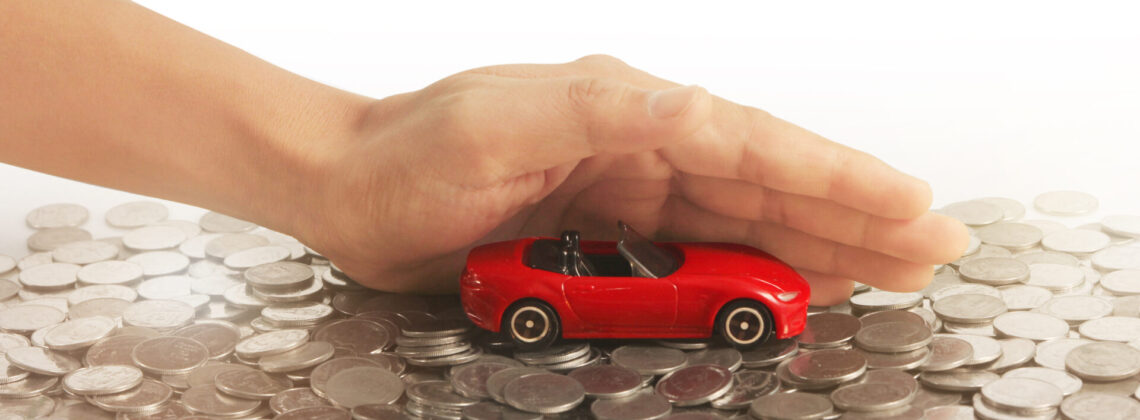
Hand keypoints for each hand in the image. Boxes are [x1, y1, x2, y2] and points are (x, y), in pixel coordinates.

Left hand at [296, 55, 968, 304]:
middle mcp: (640, 149)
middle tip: (932, 245)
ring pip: (746, 223)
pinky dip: (759, 270)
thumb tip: (700, 110)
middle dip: (855, 215)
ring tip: (896, 265)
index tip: (903, 202)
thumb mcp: (506, 119)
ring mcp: (630, 195)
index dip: (832, 175)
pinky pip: (701, 256)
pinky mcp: (611, 237)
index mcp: (626, 110)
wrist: (351, 188)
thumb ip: (604, 114)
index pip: (750, 145)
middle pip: (767, 187)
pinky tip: (804, 281)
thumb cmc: (411, 152)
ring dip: (824, 245)